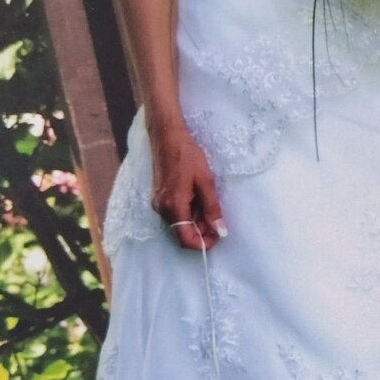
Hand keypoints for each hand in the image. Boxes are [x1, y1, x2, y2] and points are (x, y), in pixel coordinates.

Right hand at [149, 126, 226, 250]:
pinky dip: (189, 211)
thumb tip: (220, 230)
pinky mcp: (159, 197)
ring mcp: (158, 203)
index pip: (186, 239)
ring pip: (180, 223)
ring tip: (209, 203)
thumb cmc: (187, 155)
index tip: (218, 235)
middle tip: (218, 219)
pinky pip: (175, 212)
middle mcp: (162, 209)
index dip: (203, 243)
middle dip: (202, 230)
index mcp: (174, 206)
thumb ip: (212, 208)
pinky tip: (199, 197)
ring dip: (196, 220)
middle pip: (182, 232)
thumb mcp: (206, 181)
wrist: (167, 136)